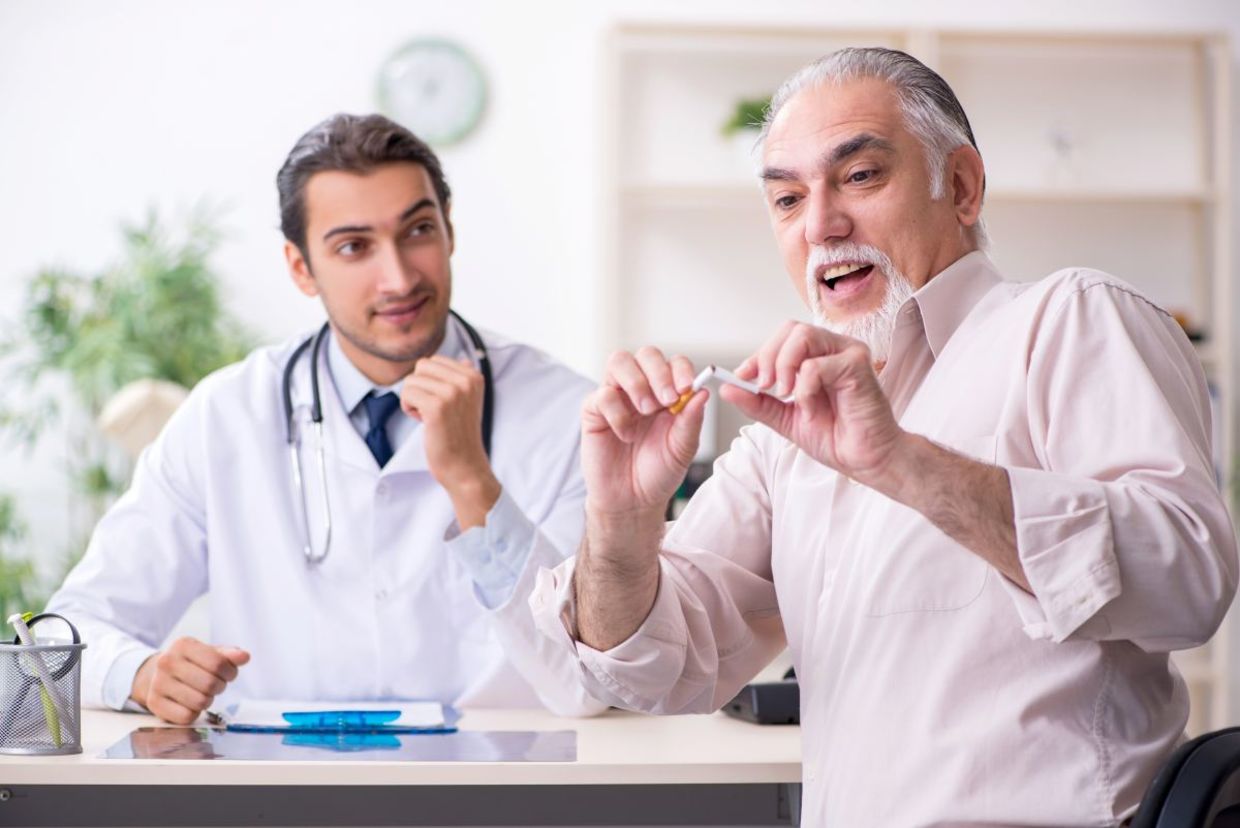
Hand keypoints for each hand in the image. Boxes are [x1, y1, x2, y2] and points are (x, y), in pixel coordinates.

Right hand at [130, 637, 249, 724]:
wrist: (157, 675)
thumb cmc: (191, 664)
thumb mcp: (209, 653)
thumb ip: (229, 655)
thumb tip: (244, 656)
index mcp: (183, 645)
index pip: (218, 663)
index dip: (230, 672)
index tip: (229, 674)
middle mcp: (167, 662)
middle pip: (210, 684)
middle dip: (220, 687)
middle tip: (216, 685)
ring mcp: (158, 683)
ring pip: (200, 702)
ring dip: (208, 701)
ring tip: (203, 693)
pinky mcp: (154, 704)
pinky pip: (186, 716)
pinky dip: (194, 713)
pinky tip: (190, 704)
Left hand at [400, 355, 499, 527]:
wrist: (465, 466)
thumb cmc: (460, 435)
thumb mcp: (469, 401)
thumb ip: (464, 378)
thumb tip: (464, 359)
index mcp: (474, 376)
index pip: (434, 361)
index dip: (430, 382)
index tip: (442, 404)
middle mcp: (466, 381)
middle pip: (421, 367)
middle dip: (419, 387)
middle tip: (432, 410)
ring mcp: (453, 393)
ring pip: (411, 380)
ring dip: (413, 400)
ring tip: (429, 418)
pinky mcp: (437, 407)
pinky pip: (407, 394)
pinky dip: (408, 408)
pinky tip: (423, 422)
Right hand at [582, 347, 706, 517]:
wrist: (632, 501)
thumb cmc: (658, 472)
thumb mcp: (683, 448)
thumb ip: (691, 420)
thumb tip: (702, 391)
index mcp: (667, 393)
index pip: (674, 363)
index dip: (681, 369)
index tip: (687, 387)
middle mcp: (641, 389)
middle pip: (646, 354)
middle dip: (659, 372)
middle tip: (667, 400)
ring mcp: (616, 397)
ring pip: (619, 361)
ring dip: (637, 382)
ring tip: (646, 411)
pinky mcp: (594, 410)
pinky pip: (602, 394)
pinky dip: (617, 412)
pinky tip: (626, 434)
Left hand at [725, 321, 903, 485]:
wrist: (864, 459)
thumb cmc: (836, 437)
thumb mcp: (786, 419)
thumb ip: (758, 403)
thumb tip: (727, 388)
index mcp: (819, 356)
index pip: (784, 337)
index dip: (759, 354)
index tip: (742, 376)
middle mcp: (835, 348)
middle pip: (791, 329)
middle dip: (768, 356)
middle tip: (763, 386)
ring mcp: (849, 353)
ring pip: (803, 336)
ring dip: (784, 366)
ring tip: (786, 395)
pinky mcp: (858, 365)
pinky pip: (817, 365)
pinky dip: (805, 388)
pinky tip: (812, 407)